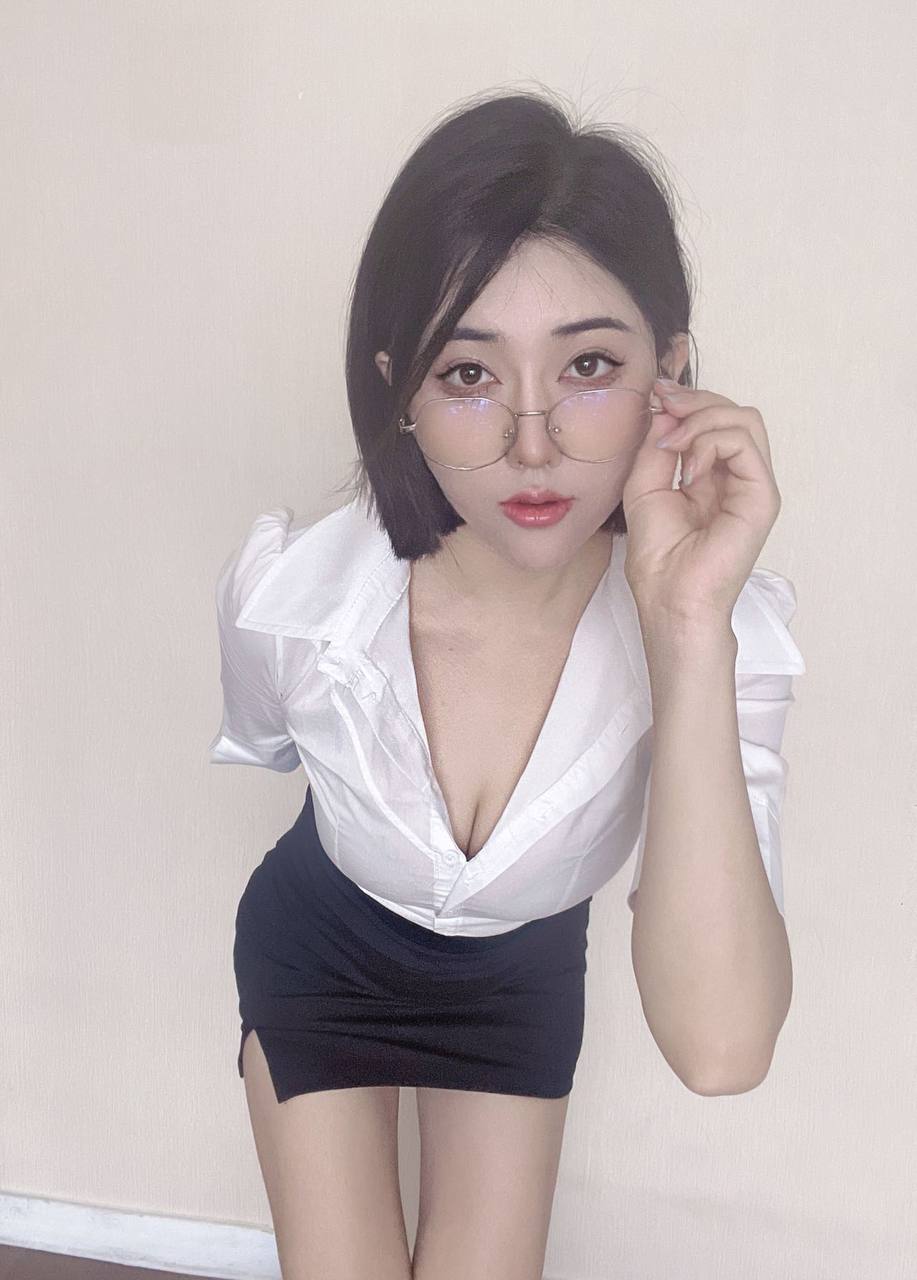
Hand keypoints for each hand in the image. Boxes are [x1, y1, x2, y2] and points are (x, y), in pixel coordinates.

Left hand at [620, 378, 781, 621]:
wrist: (670, 599)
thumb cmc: (658, 557)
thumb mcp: (644, 485)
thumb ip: (657, 445)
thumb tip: (666, 408)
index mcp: (712, 474)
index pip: (714, 418)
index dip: (686, 399)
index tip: (655, 395)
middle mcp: (737, 476)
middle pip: (733, 410)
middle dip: (694, 400)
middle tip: (664, 406)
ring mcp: (753, 485)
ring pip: (745, 418)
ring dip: (702, 418)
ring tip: (672, 443)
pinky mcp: (762, 496)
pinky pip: (744, 443)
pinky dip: (710, 442)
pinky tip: (687, 469)